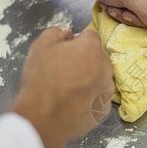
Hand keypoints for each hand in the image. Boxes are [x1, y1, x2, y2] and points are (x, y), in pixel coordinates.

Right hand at [10, 25, 113, 147]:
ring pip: (98, 79)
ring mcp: (106, 90)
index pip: (89, 37)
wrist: (43, 117)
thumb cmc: (41, 80)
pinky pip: (97, 98)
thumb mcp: (40, 46)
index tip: (64, 51)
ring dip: (88, 80)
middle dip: (83, 61)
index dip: (75, 42)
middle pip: (96, 58)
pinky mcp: (103, 109)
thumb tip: (66, 30)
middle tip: (64, 71)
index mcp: (92, 49)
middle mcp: (105, 68)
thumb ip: (56, 32)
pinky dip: (88, 99)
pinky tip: (72, 103)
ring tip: (67, 89)